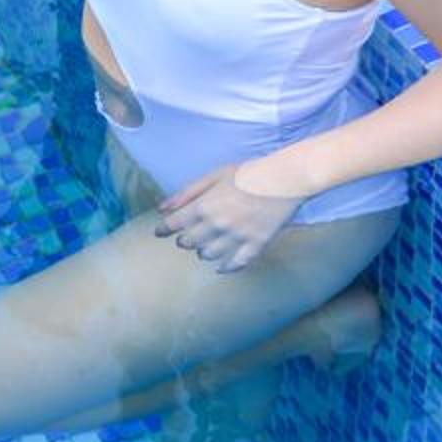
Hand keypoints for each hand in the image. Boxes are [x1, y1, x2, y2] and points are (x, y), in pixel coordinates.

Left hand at [152, 159, 305, 272]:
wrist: (283, 179)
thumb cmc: (247, 173)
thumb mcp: (213, 176)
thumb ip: (186, 193)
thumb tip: (162, 208)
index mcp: (205, 205)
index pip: (175, 224)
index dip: (164, 229)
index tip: (159, 233)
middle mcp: (217, 224)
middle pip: (190, 242)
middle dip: (185, 240)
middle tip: (186, 238)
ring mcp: (237, 236)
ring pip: (209, 255)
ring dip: (203, 252)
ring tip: (205, 247)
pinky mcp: (255, 244)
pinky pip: (236, 263)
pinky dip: (226, 268)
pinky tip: (222, 268)